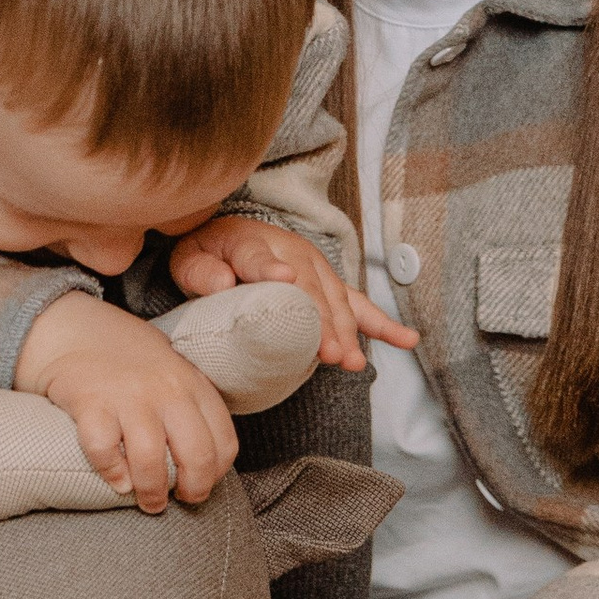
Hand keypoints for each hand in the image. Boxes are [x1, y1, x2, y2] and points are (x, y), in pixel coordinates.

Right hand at [11, 296, 236, 511]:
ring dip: (152, 492)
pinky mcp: (91, 403)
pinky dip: (112, 473)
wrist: (73, 329)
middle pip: (197, 455)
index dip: (215, 474)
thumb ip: (191, 405)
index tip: (199, 484)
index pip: (224, 441)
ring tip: (147, 501)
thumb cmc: (127, 359)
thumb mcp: (172, 370)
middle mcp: (166, 389)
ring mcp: (128, 396)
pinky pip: (105, 452)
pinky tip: (116, 479)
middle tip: (177, 500)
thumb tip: (206, 460)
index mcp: (192, 382)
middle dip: (192, 490)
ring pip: (151, 461)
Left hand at [167, 210, 419, 375]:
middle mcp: (291, 253)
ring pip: (336, 301)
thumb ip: (202, 271)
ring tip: (350, 361)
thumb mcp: (190, 259)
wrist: (226, 238)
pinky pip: (360, 305)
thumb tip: (221, 282)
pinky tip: (407, 339)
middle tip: (329, 352)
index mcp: (250, 243)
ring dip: (346, 331)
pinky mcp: (330, 286)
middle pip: (308, 288)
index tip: (286, 280)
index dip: (271, 270)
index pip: (259, 257)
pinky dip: (383, 324)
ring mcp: (316, 269)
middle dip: (321, 321)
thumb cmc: (208, 255)